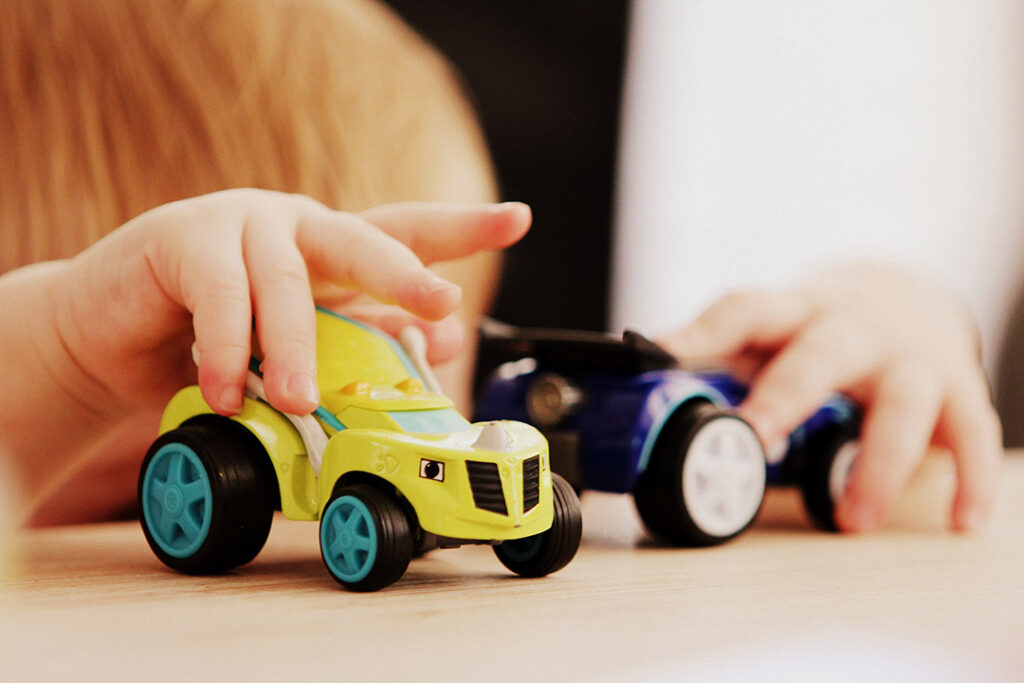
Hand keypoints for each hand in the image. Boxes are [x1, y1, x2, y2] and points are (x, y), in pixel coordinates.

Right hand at [51, 189, 530, 417]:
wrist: (111, 337)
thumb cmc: (215, 343)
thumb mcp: (296, 347)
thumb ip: (357, 339)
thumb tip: (437, 341)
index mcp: (330, 248)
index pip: (404, 231)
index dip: (462, 226)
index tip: (519, 219)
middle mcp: (295, 226)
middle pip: (362, 239)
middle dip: (405, 272)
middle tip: (439, 301)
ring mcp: (240, 225)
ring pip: (288, 283)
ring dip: (299, 349)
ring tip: (303, 400)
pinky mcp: (182, 239)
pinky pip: (219, 297)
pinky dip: (229, 350)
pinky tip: (229, 390)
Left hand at [659, 262, 1001, 531]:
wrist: (905, 296)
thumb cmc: (817, 329)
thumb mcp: (769, 334)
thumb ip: (718, 363)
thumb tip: (636, 400)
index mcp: (792, 312)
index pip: (743, 310)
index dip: (701, 331)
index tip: (659, 354)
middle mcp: (852, 328)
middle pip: (821, 352)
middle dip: (788, 395)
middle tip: (757, 440)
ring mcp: (909, 358)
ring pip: (903, 401)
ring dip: (878, 463)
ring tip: (852, 520)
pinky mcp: (957, 390)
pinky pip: (971, 434)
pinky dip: (968, 478)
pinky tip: (958, 519)